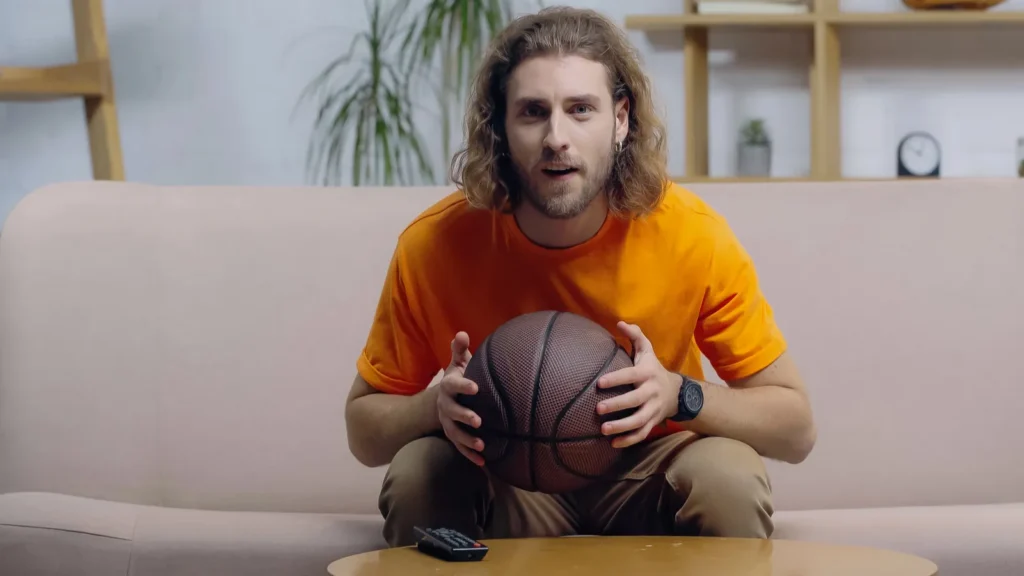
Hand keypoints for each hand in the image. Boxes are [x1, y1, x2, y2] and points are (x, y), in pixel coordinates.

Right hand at [436, 331, 484, 465]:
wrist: (445, 399)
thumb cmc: (459, 379)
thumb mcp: (458, 364)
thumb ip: (459, 351)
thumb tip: (462, 333)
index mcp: (448, 387)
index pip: (454, 385)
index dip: (464, 386)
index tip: (476, 388)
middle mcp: (445, 406)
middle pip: (452, 412)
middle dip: (464, 416)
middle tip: (478, 420)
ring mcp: (448, 423)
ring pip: (455, 434)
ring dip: (468, 440)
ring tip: (482, 444)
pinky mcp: (453, 437)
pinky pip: (460, 448)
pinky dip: (471, 455)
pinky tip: (484, 462)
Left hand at [595, 321, 682, 447]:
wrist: (676, 392)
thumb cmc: (653, 369)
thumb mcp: (647, 351)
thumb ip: (635, 336)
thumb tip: (619, 322)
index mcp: (647, 373)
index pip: (631, 375)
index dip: (616, 379)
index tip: (599, 383)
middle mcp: (652, 392)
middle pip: (635, 401)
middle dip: (617, 405)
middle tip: (598, 409)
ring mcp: (654, 409)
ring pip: (639, 421)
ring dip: (622, 427)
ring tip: (603, 430)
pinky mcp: (654, 422)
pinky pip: (642, 434)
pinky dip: (629, 440)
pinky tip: (613, 444)